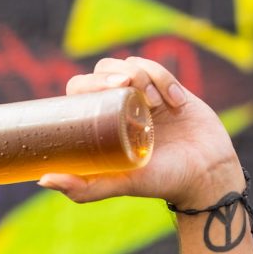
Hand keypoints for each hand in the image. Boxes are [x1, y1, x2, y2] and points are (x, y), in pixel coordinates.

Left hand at [38, 57, 242, 205]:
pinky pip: (158, 67)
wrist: (208, 175)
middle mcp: (119, 108)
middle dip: (114, 71)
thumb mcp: (122, 184)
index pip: (81, 89)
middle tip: (131, 84)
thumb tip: (44, 180)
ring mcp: (144, 97)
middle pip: (103, 70)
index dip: (89, 83)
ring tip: (158, 102)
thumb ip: (86, 189)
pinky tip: (177, 103)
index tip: (109, 89)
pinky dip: (165, 79)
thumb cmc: (163, 182)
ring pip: (130, 64)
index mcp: (101, 125)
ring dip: (143, 75)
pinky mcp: (168, 89)